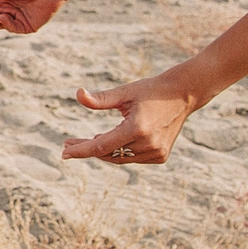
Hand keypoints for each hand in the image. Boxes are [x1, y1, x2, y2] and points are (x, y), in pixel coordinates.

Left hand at [61, 74, 197, 164]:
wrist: (183, 94)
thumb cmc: (150, 90)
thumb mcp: (125, 92)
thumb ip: (101, 98)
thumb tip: (78, 94)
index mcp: (137, 129)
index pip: (101, 146)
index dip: (81, 150)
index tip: (64, 152)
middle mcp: (147, 144)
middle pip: (108, 154)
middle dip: (88, 149)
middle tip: (69, 143)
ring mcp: (155, 153)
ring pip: (120, 158)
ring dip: (103, 151)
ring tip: (91, 139)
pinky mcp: (160, 156)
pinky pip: (132, 158)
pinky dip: (120, 152)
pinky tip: (112, 142)